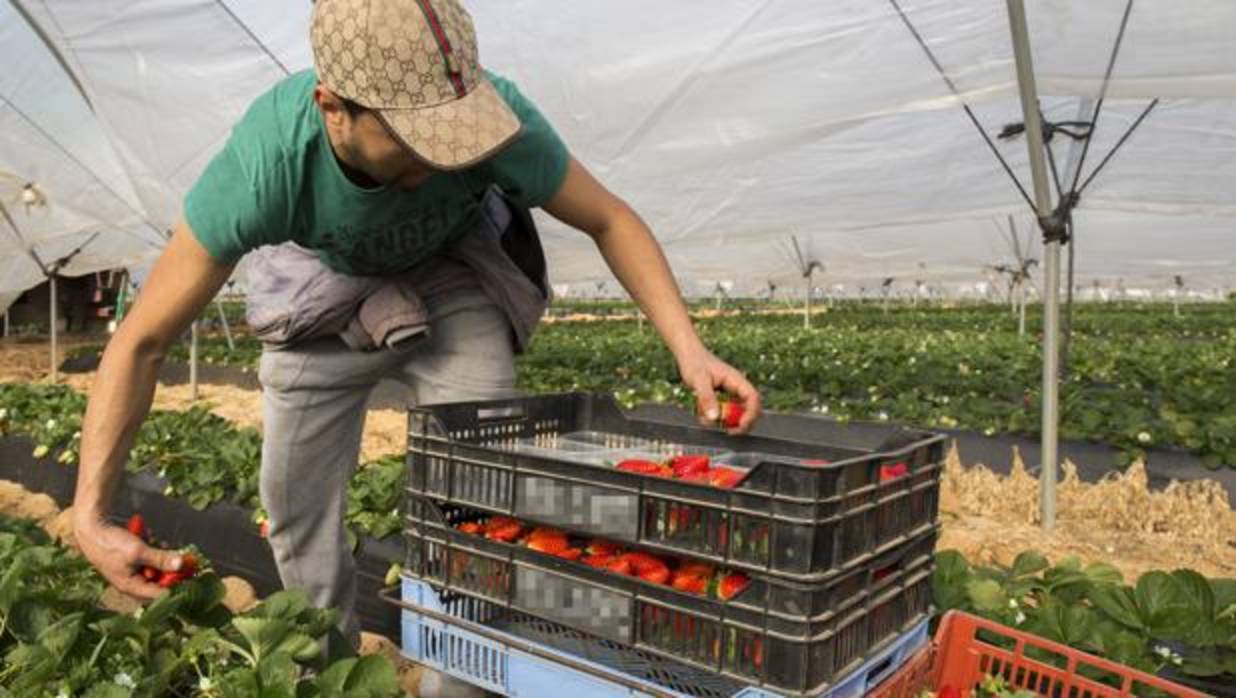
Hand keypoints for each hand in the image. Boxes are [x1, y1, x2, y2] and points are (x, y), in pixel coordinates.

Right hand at [73, 513, 187, 598]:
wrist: (92, 528)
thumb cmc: (111, 544)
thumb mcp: (138, 551)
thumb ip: (160, 559)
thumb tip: (182, 565)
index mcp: (131, 586)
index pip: (159, 595)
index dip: (177, 587)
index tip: (192, 577)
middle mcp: (131, 581)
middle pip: (160, 581)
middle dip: (171, 568)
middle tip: (184, 559)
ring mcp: (131, 569)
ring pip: (156, 567)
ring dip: (161, 555)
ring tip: (159, 542)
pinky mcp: (132, 558)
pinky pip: (149, 557)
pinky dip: (153, 547)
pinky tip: (150, 536)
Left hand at [676, 348, 761, 433]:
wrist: (688, 355)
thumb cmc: (695, 362)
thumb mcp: (699, 380)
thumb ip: (706, 398)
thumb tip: (714, 418)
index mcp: (736, 380)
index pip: (753, 398)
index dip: (751, 414)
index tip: (740, 425)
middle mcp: (736, 388)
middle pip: (749, 409)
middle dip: (740, 423)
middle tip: (728, 431)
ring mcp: (730, 393)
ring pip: (734, 413)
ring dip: (722, 420)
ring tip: (705, 415)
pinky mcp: (721, 398)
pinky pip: (722, 412)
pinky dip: (713, 416)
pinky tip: (700, 410)